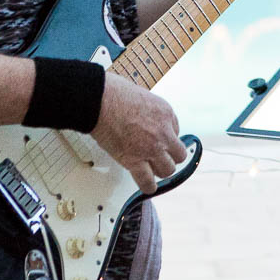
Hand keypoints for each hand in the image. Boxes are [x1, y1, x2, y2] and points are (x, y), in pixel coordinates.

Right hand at [89, 72, 187, 195]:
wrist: (101, 101)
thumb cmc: (115, 93)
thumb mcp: (142, 95)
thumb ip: (147, 110)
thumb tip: (142, 116)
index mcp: (165, 113)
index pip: (176, 131)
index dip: (166, 136)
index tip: (160, 139)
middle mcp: (163, 133)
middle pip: (178, 154)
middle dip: (170, 156)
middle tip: (161, 157)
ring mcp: (151, 148)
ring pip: (167, 170)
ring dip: (160, 170)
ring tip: (153, 170)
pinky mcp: (134, 161)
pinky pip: (147, 181)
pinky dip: (148, 186)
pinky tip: (148, 186)